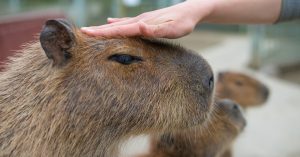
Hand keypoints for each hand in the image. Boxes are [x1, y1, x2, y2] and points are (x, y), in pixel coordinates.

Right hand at [81, 0, 212, 38]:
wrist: (191, 10)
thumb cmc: (184, 22)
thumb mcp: (173, 29)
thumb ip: (156, 29)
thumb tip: (139, 27)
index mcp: (143, 24)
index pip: (120, 29)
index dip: (103, 32)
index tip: (87, 33)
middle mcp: (139, 21)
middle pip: (115, 26)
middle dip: (99, 30)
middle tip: (82, 32)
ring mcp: (141, 19)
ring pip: (119, 24)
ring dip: (104, 27)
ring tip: (91, 30)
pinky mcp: (145, 20)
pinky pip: (126, 22)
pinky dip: (116, 22)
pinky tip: (111, 21)